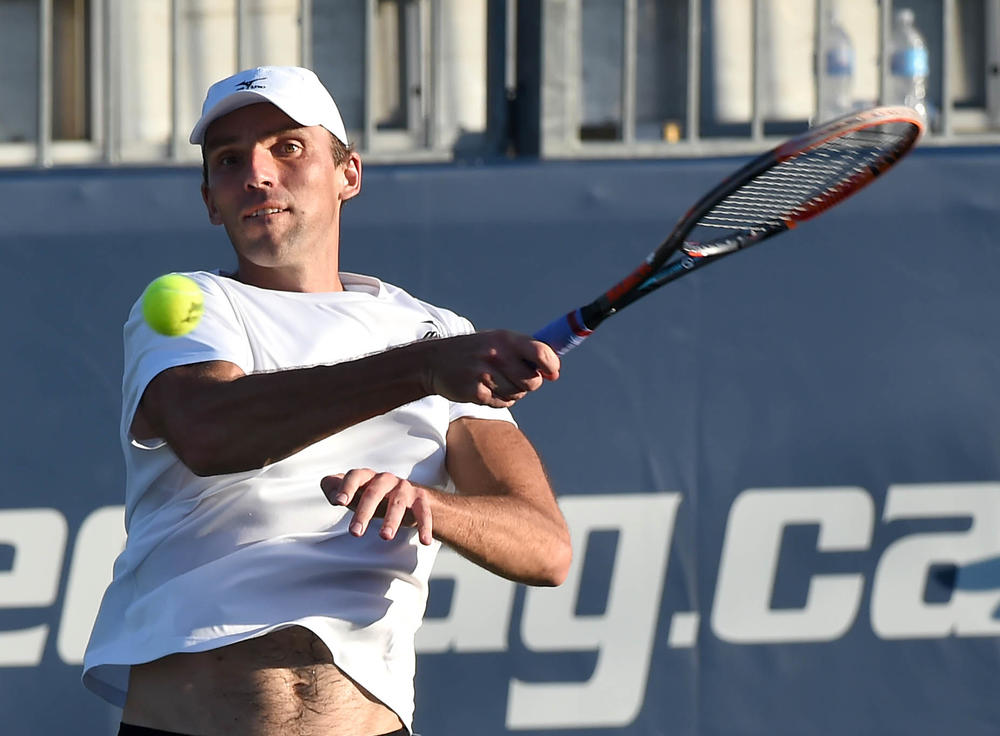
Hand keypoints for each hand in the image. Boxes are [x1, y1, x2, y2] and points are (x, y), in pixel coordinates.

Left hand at [320, 469, 433, 544]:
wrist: (408, 498)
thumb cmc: (373, 497)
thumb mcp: (354, 494)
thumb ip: (335, 489)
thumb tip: (328, 487)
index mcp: (368, 477)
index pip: (355, 476)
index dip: (346, 487)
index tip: (339, 502)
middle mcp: (386, 479)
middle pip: (374, 492)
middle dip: (364, 512)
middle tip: (355, 532)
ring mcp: (405, 489)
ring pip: (398, 503)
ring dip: (391, 520)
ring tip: (384, 537)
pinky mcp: (421, 500)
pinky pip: (424, 513)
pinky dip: (425, 526)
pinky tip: (425, 542)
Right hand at [423, 330, 559, 407]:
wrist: (434, 361)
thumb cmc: (475, 351)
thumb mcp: (498, 340)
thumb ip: (526, 351)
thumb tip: (554, 371)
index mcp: (506, 339)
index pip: (541, 352)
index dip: (552, 365)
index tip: (552, 373)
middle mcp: (496, 354)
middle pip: (532, 381)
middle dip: (528, 384)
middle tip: (513, 377)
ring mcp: (484, 373)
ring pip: (518, 394)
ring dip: (512, 393)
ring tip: (495, 381)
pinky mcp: (475, 391)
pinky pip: (501, 403)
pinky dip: (497, 400)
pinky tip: (484, 389)